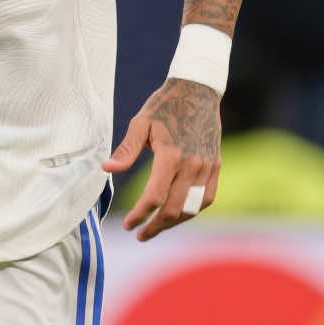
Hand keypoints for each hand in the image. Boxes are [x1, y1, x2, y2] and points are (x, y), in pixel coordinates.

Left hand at [103, 77, 221, 239]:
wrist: (198, 91)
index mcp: (171, 155)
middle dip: (154, 227)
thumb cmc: (164, 106)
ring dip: (173, 223)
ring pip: (191, 209)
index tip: (128, 225)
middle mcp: (192, 165)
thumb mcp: (141, 123)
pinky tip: (177, 214)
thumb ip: (126, 150)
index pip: (154, 197)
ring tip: (156, 228)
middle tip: (139, 234)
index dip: (139, 215)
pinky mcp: (216, 166)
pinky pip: (206, 199)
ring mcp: (207, 167)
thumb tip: (107, 170)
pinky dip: (191, 211)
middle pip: (173, 209)